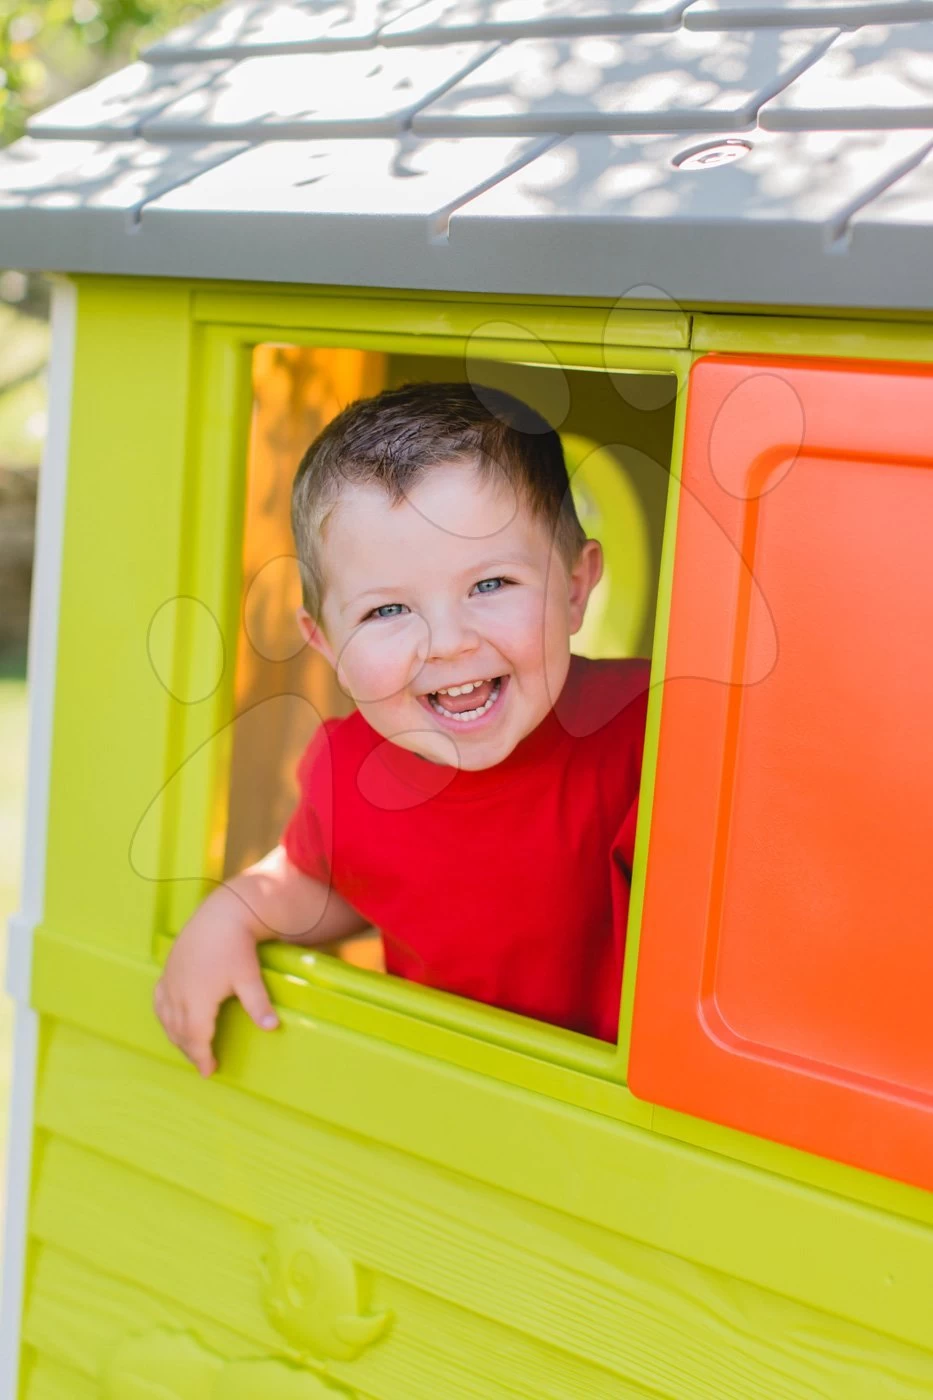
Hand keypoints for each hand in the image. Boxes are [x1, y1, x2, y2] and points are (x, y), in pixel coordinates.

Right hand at [153, 894, 278, 1076]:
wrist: (221, 914)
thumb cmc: (236, 946)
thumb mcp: (249, 976)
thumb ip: (258, 1004)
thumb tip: (272, 1027)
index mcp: (197, 999)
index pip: (195, 1038)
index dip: (201, 1057)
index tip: (209, 1071)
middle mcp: (178, 992)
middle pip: (179, 1032)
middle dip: (190, 1051)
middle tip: (203, 1064)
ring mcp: (170, 980)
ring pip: (167, 1019)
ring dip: (177, 1037)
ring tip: (191, 1048)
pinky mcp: (168, 969)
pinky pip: (159, 1001)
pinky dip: (164, 1017)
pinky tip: (172, 1021)